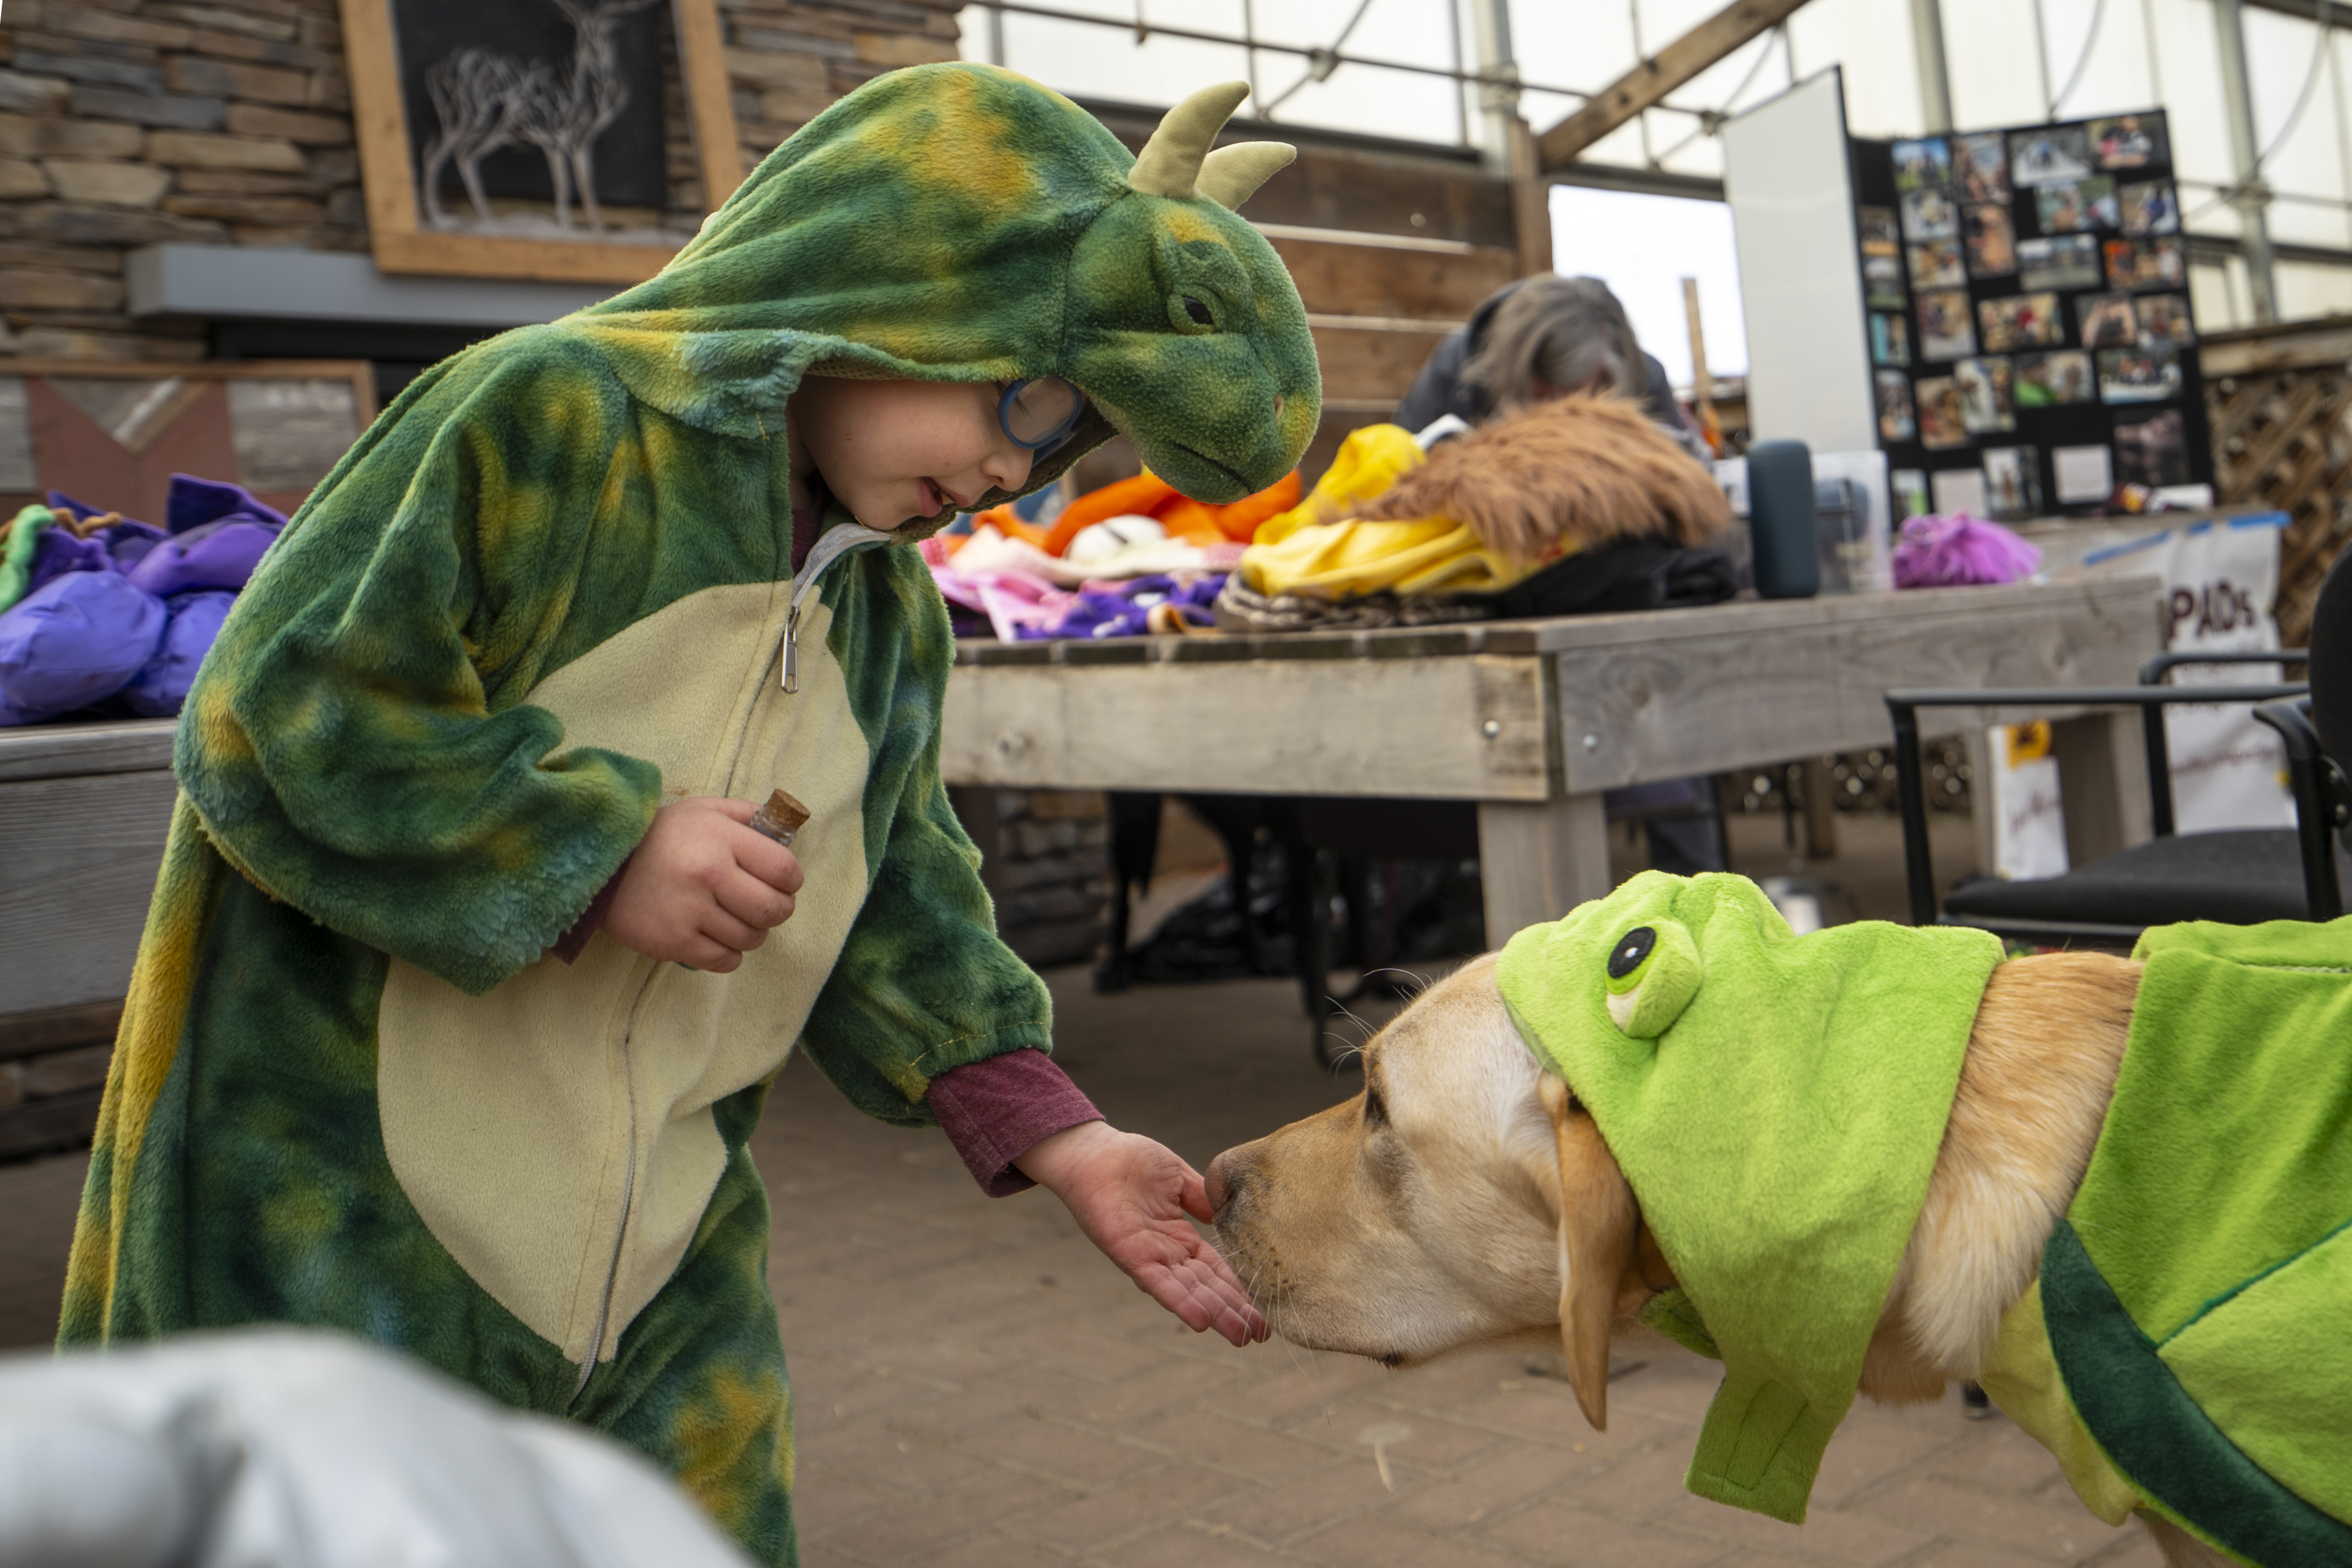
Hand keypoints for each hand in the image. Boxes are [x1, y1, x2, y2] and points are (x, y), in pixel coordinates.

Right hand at [604, 797, 803, 971]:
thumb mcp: (702, 810)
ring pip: (751, 938)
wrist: (601, 864)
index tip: (783, 882)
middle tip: (766, 906)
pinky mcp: (673, 942)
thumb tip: (784, 830)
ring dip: (752, 933)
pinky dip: (729, 954)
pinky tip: (717, 938)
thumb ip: (745, 815)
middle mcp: (710, 874)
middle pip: (773, 909)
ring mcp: (691, 911)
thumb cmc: (658, 836)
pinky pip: (724, 960)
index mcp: (722, 839)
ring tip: (736, 920)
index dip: (791, 880)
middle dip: (778, 910)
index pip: (784, 870)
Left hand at [1015, 1122, 1269, 1346]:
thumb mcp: (1179, 1177)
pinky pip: (1158, 1283)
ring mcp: (1149, 1257)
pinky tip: (1201, 1321)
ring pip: (1188, 1291)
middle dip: (1234, 1312)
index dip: (1239, 1290)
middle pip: (1207, 1288)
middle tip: (1261, 1336)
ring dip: (1215, 1314)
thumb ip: (1202, 1198)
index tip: (1263, 1312)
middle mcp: (1167, 1254)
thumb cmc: (1131, 1160)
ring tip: (1241, 1336)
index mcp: (1180, 1237)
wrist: (1094, 1152)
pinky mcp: (1130, 1255)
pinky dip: (1179, 1302)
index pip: (1216, 1270)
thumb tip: (1229, 1215)